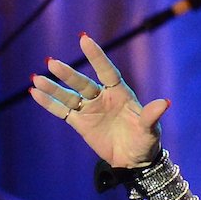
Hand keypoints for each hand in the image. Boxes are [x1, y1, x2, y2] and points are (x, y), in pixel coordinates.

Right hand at [29, 33, 169, 167]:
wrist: (133, 160)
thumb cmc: (145, 141)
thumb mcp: (150, 129)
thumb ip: (151, 116)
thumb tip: (164, 103)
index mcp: (120, 93)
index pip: (107, 71)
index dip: (96, 56)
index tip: (84, 39)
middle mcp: (103, 97)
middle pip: (83, 83)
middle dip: (68, 74)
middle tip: (52, 62)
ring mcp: (90, 109)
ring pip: (69, 95)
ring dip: (53, 87)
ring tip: (37, 78)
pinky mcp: (80, 122)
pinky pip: (62, 111)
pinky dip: (49, 103)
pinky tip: (35, 92)